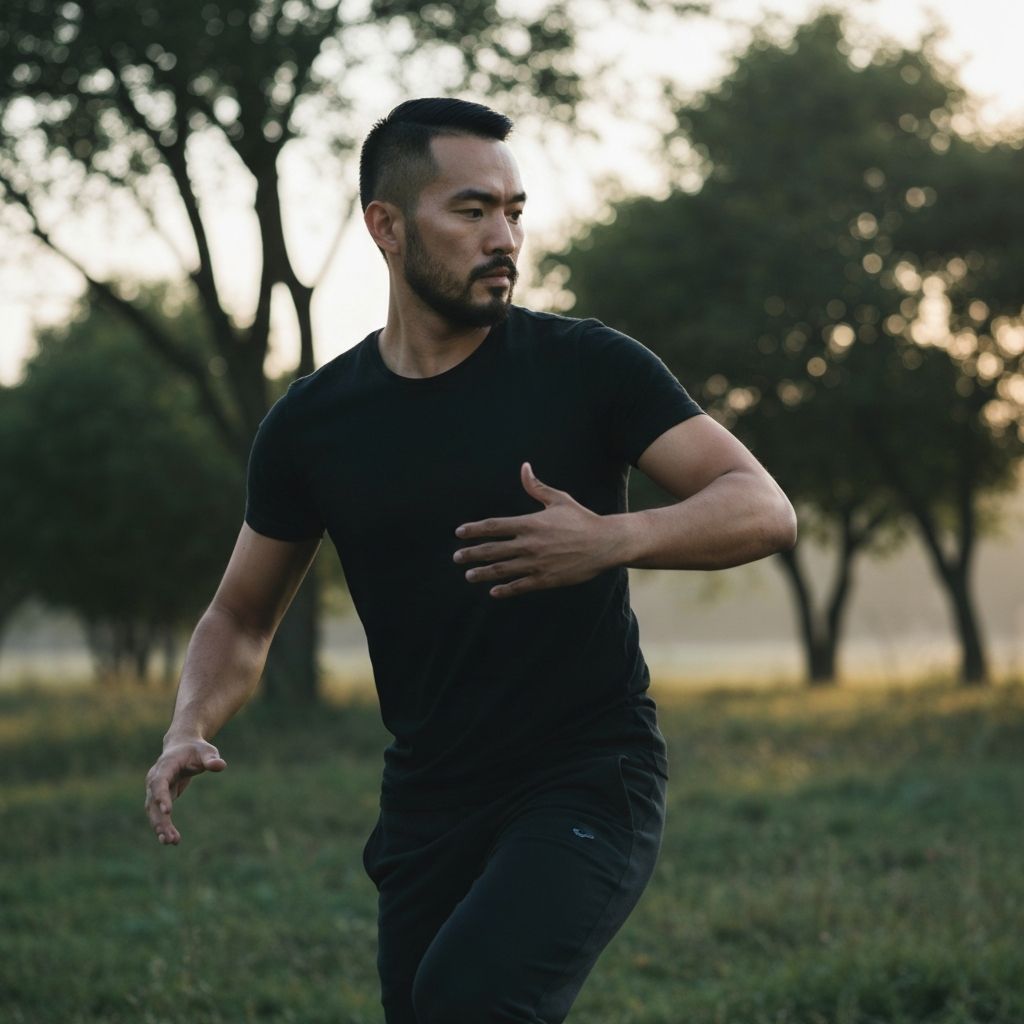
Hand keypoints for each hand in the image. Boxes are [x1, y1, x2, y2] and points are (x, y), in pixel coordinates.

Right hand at [144, 738, 226, 845]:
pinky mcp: (159, 798)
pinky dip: (164, 826)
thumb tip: (220, 765)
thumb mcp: (206, 751)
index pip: (159, 782)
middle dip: (160, 820)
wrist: (183, 747)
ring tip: (171, 842)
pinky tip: (173, 839)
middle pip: (153, 802)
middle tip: (168, 837)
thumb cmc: (196, 750)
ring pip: (153, 811)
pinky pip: (159, 814)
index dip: (161, 796)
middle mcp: (155, 779)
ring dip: (160, 827)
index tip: (168, 811)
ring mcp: (154, 789)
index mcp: (165, 765)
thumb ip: (211, 759)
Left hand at [454, 462, 623, 597]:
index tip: (459, 533)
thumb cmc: (582, 519)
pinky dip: (505, 589)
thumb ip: (536, 487)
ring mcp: (536, 563)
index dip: (474, 530)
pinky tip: (493, 591)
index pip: (494, 527)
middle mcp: (529, 544)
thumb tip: (524, 467)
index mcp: (530, 523)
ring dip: (482, 573)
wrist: (605, 543)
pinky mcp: (546, 579)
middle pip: (492, 550)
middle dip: (471, 554)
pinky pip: (520, 586)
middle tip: (456, 557)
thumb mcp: (559, 500)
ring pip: (502, 570)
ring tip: (469, 575)